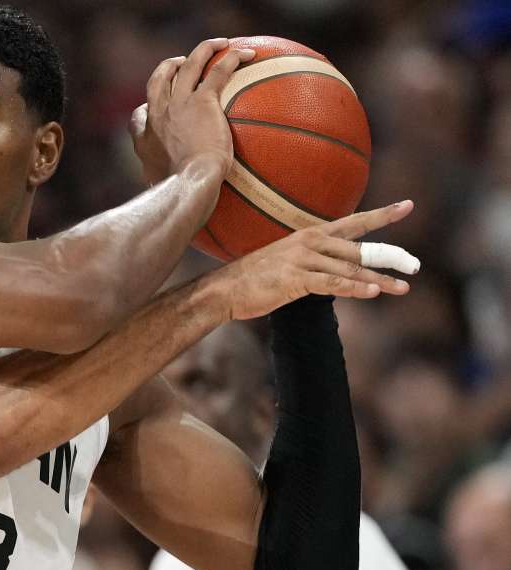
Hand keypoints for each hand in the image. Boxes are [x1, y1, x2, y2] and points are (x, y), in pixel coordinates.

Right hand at [129, 38, 254, 184]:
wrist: (188, 184)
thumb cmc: (179, 195)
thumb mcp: (162, 193)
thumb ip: (165, 191)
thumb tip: (172, 204)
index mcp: (145, 138)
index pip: (139, 116)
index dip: (147, 108)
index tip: (154, 109)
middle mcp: (158, 115)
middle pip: (159, 79)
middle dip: (169, 66)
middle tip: (182, 63)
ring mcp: (179, 104)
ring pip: (188, 65)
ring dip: (203, 49)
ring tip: (218, 43)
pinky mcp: (202, 101)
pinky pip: (218, 71)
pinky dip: (231, 58)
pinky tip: (247, 54)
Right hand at [210, 201, 418, 319]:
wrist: (224, 289)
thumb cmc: (255, 279)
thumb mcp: (288, 263)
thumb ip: (316, 262)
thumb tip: (339, 272)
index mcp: (310, 235)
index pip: (354, 222)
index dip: (382, 215)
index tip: (408, 206)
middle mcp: (310, 242)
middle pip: (360, 248)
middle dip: (391, 257)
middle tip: (416, 266)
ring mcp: (302, 259)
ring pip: (350, 269)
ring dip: (380, 280)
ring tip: (403, 288)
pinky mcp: (296, 278)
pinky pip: (332, 283)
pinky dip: (355, 288)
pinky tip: (374, 293)